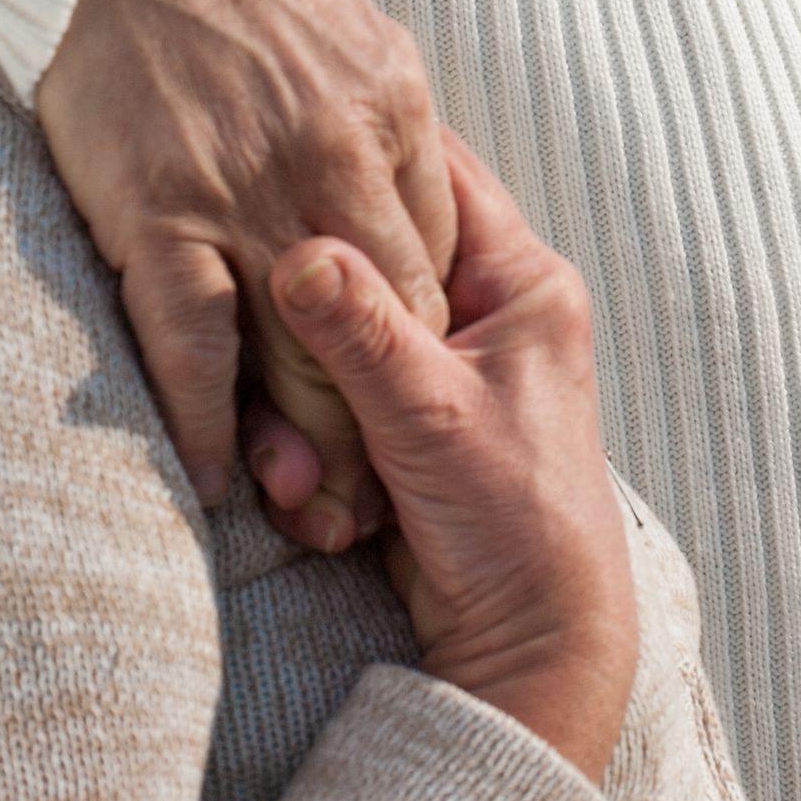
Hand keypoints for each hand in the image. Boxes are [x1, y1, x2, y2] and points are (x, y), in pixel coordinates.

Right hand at [36, 0, 456, 526]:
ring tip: (316, 515)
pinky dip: (210, 421)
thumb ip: (386, 137)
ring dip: (312, 450)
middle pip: (389, 326)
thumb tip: (408, 221)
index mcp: (396, 113)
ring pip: (305, 353)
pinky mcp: (162, 210)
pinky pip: (195, 344)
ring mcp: (250, 190)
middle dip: (389, 423)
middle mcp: (337, 159)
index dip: (429, 352)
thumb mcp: (355, 35)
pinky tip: (220, 475)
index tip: (417, 410)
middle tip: (382, 502)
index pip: (437, 266)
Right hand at [271, 133, 636, 783]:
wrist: (530, 646)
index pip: (433, 174)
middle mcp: (485, 310)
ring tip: (298, 474)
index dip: (359, 162)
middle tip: (270, 344)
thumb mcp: (431, 413)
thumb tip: (297, 250)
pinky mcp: (404, 418)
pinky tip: (309, 497)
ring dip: (302, 399)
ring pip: (339, 332)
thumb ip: (361, 329)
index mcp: (521, 280)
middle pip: (371, 258)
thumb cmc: (514, 522)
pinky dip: (310, 439)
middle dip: (309, 314)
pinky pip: (333, 392)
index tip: (284, 154)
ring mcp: (442, 365)